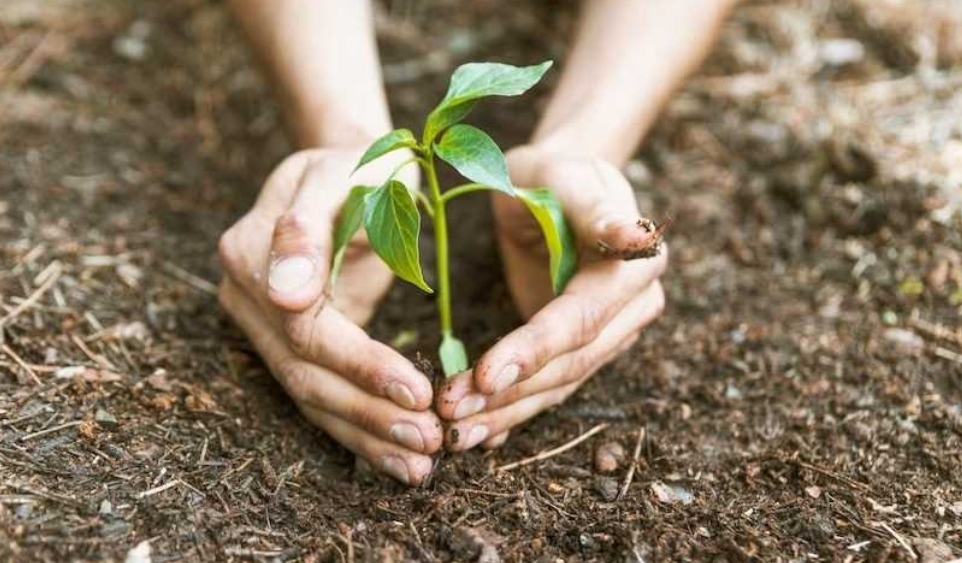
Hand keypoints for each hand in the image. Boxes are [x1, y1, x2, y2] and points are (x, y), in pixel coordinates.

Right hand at [218, 148, 440, 484]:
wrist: (351, 169)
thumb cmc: (360, 164)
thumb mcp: (343, 173)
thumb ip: (307, 227)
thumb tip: (284, 296)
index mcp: (250, 251)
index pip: (305, 328)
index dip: (361, 364)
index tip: (418, 391)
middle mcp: (245, 295)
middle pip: (305, 373)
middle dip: (369, 413)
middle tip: (429, 442)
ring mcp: (262, 325)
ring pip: (311, 396)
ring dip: (366, 435)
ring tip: (421, 465)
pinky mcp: (290, 344)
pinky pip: (322, 394)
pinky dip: (361, 428)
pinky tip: (399, 458)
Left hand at [436, 145, 666, 449]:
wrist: (554, 187)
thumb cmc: (552, 174)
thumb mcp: (565, 176)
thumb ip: (595, 207)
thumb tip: (639, 238)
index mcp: (633, 268)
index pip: (579, 319)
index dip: (534, 350)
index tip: (484, 375)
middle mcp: (631, 310)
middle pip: (569, 364)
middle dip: (509, 393)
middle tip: (450, 411)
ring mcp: (610, 334)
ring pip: (559, 385)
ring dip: (506, 413)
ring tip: (454, 432)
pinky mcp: (582, 349)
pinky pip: (550, 387)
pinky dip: (513, 412)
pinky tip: (478, 434)